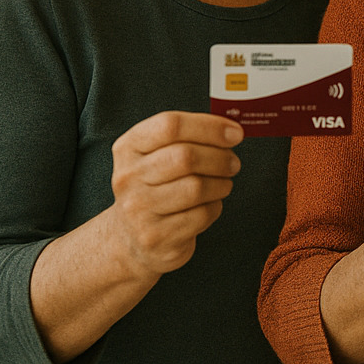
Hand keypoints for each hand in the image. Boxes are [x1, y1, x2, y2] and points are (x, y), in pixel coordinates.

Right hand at [106, 111, 242, 276]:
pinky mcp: (155, 236)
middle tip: (233, 163)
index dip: (209, 126)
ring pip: (196, 187)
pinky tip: (209, 205)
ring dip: (221, 184)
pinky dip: (214, 207)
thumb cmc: (156, 187)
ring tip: (223, 184)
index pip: (170, 125)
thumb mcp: (158, 155)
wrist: (132, 238)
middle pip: (185, 157)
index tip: (235, 133)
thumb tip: (232, 130)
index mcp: (129, 148)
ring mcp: (138, 210)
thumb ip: (188, 137)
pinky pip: (201, 215)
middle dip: (220, 158)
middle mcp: (128, 177)